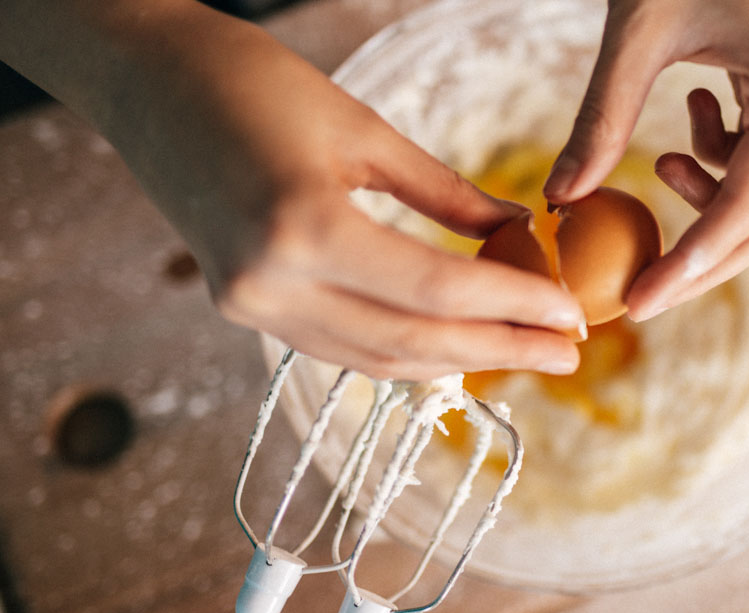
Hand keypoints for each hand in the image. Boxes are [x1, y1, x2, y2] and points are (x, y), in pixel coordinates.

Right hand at [93, 4, 584, 379]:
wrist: (146, 83)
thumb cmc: (255, 83)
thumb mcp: (365, 132)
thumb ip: (447, 196)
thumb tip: (517, 233)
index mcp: (303, 227)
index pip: (436, 289)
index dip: (513, 307)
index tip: (570, 316)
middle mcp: (269, 284)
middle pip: (413, 341)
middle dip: (501, 352)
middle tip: (569, 353)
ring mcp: (249, 305)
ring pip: (377, 359)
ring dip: (457, 362)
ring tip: (523, 352)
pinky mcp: (243, 306)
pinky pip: (341, 348)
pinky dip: (404, 351)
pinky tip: (452, 345)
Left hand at [543, 0, 748, 320]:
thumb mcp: (634, 36)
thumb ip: (599, 121)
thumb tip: (560, 201)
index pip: (747, 205)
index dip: (694, 263)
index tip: (642, 303)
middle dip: (705, 260)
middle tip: (642, 289)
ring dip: (712, 208)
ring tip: (661, 166)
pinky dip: (719, 170)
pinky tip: (686, 129)